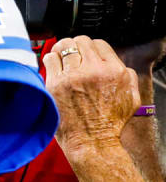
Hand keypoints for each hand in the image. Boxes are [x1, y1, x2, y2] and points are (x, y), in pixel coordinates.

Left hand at [44, 36, 140, 156]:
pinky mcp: (55, 84)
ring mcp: (72, 76)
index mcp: (114, 71)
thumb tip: (114, 62)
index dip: (92, 46)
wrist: (92, 140)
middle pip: (80, 41)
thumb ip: (127, 75)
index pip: (98, 43)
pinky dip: (51, 59)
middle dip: (76, 45)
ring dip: (62, 49)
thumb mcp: (132, 97)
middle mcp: (93, 70)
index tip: (87, 52)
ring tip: (61, 56)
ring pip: (63, 46)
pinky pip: (50, 59)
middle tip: (72, 52)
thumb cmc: (110, 123)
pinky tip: (53, 65)